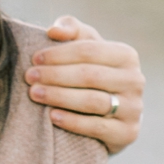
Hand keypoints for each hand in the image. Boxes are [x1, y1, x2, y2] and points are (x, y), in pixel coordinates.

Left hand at [25, 17, 143, 152]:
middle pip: (89, 75)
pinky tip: (51, 116)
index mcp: (126, 56)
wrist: (111, 118)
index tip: (34, 59)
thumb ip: (72, 31)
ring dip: (59, 96)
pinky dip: (72, 121)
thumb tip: (54, 30)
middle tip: (29, 77)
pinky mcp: (127, 133)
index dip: (59, 54)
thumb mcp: (85, 50)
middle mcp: (135, 80)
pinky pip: (96, 127)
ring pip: (92, 101)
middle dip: (55, 75)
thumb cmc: (92, 76)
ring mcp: (133, 108)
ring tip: (34, 94)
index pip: (89, 50)